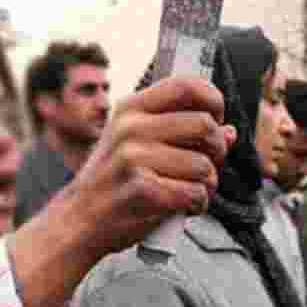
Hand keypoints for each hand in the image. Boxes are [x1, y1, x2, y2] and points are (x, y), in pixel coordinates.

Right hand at [8, 77, 234, 306]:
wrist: (77, 221)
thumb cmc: (111, 183)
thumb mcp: (133, 146)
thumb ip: (179, 134)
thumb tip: (228, 131)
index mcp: (129, 110)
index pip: (186, 85)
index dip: (213, 99)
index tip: (215, 118)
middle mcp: (130, 129)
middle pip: (205, 125)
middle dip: (216, 150)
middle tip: (204, 166)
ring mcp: (134, 158)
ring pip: (204, 165)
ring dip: (207, 184)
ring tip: (188, 191)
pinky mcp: (143, 189)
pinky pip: (196, 193)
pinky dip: (196, 205)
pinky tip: (182, 208)